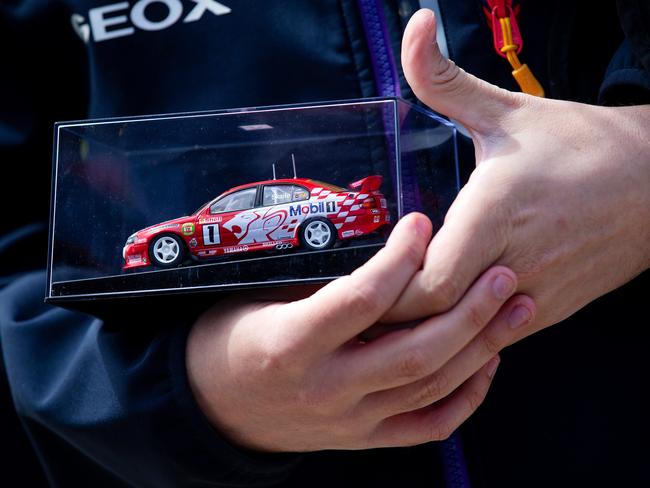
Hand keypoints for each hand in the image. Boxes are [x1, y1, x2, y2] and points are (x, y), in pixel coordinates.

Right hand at [186, 213, 534, 451]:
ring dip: (480, 347)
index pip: (361, 301)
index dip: (398, 259)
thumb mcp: (257, 299)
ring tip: (516, 308)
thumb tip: (384, 250)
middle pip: (414, 353)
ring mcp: (349, 421)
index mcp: (291, 345)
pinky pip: (427, 426)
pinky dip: (466, 398)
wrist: (216, 408)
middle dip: (467, 312)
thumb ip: (319, 285)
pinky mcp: (364, 439)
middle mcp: (325, 389)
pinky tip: (488, 363)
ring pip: (430, 388)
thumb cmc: (233, 337)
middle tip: (504, 273)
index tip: (421, 224)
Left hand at [385, 9, 649, 338]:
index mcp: (496, 215)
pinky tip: (434, 321)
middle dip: (394, 317)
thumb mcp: (506, 111)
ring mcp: (533, 296)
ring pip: (461, 338)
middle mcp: (513, 264)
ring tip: (387, 318)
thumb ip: (446, 79)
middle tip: (362, 300)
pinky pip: (490, 338)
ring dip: (422, 332)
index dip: (388, 291)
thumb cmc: (579, 145)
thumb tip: (415, 26)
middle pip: (435, 321)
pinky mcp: (546, 312)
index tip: (367, 273)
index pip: (428, 285)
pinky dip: (457, 334)